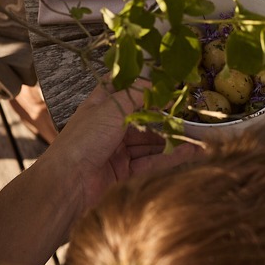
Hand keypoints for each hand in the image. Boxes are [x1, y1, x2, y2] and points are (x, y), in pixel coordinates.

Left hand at [45, 82, 200, 213]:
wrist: (67, 183)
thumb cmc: (83, 140)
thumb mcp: (111, 109)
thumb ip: (136, 95)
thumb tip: (156, 81)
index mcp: (100, 108)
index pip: (122, 91)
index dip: (142, 85)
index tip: (167, 81)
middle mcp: (108, 127)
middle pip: (141, 119)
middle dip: (164, 117)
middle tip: (189, 114)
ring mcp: (116, 150)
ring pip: (149, 142)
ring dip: (171, 140)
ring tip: (197, 137)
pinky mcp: (123, 171)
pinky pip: (150, 161)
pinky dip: (169, 157)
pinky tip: (189, 152)